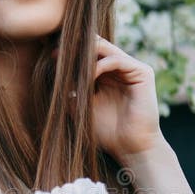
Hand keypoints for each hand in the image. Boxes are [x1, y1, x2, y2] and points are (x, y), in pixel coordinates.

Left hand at [54, 33, 164, 163]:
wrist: (131, 148)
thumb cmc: (108, 133)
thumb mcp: (81, 108)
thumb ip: (70, 91)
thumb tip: (53, 74)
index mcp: (107, 74)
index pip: (89, 53)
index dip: (71, 53)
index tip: (51, 57)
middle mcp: (120, 68)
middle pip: (97, 45)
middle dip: (76, 49)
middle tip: (57, 55)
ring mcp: (132, 69)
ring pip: (106, 48)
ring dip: (85, 55)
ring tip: (69, 64)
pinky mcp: (143, 73)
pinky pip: (117, 60)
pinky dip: (100, 65)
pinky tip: (88, 76)